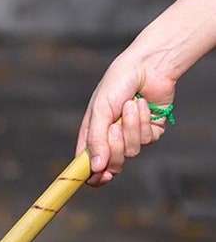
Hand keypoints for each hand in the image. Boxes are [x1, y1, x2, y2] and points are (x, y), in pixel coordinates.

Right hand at [76, 55, 173, 186]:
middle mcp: (111, 141)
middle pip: (112, 165)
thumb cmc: (117, 83)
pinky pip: (147, 140)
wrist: (148, 65)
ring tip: (130, 106)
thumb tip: (96, 168)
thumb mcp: (100, 111)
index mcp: (93, 137)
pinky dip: (144, 121)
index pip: (90, 166)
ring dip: (131, 128)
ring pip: (131, 152)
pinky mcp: (151, 132)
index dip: (93, 176)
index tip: (98, 176)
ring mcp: (132, 137)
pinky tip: (143, 105)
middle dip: (115, 147)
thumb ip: (96, 140)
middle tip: (114, 128)